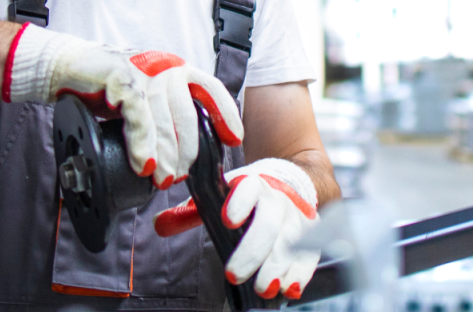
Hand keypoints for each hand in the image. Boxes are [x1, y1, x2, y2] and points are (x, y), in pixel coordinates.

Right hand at [5, 25, 242, 187]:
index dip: (226, 114)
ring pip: (164, 117)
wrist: (64, 68)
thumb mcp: (143, 99)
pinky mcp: (121, 76)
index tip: (233, 140)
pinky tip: (143, 164)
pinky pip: (138, 114)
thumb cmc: (106, 87)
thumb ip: (163, 115)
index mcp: (176, 69)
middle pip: (188, 112)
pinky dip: (142, 143)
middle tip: (178, 177)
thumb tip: (182, 153)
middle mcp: (165, 66)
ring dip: (164, 153)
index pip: (211, 89)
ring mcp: (144, 70)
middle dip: (187, 150)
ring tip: (162, 179)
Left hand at [153, 158, 318, 299]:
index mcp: (252, 184)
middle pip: (269, 222)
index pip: (248, 188)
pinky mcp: (312, 234)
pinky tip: (290, 289)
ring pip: (291, 240)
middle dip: (253, 250)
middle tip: (234, 274)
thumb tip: (160, 225)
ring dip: (278, 266)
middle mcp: (278, 199)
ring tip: (263, 289)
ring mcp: (297, 216)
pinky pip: (311, 253)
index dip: (239, 202)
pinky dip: (301, 272)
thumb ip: (192, 213)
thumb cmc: (248, 196)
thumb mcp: (220, 197)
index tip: (227, 219)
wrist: (291, 184)